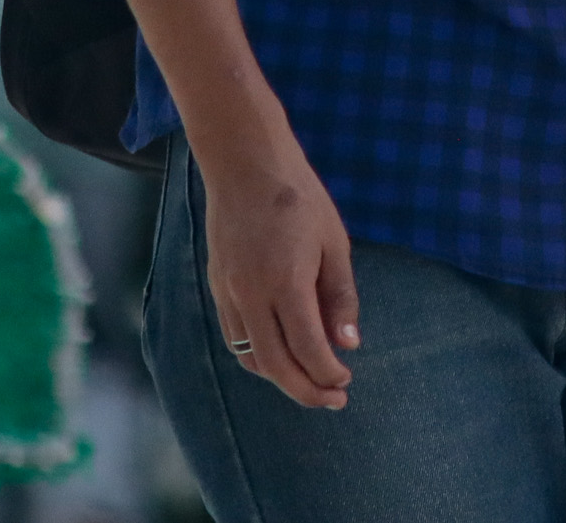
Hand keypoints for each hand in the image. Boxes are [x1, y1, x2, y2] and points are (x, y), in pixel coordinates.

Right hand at [193, 130, 357, 408]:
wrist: (246, 165)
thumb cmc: (300, 199)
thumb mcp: (335, 243)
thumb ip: (340, 297)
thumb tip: (348, 344)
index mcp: (285, 283)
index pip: (306, 348)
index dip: (326, 373)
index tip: (346, 382)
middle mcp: (250, 294)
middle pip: (274, 364)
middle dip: (305, 389)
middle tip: (333, 399)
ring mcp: (228, 292)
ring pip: (250, 355)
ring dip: (279, 376)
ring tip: (310, 380)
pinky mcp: (216, 286)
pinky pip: (235, 336)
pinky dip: (258, 354)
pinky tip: (282, 352)